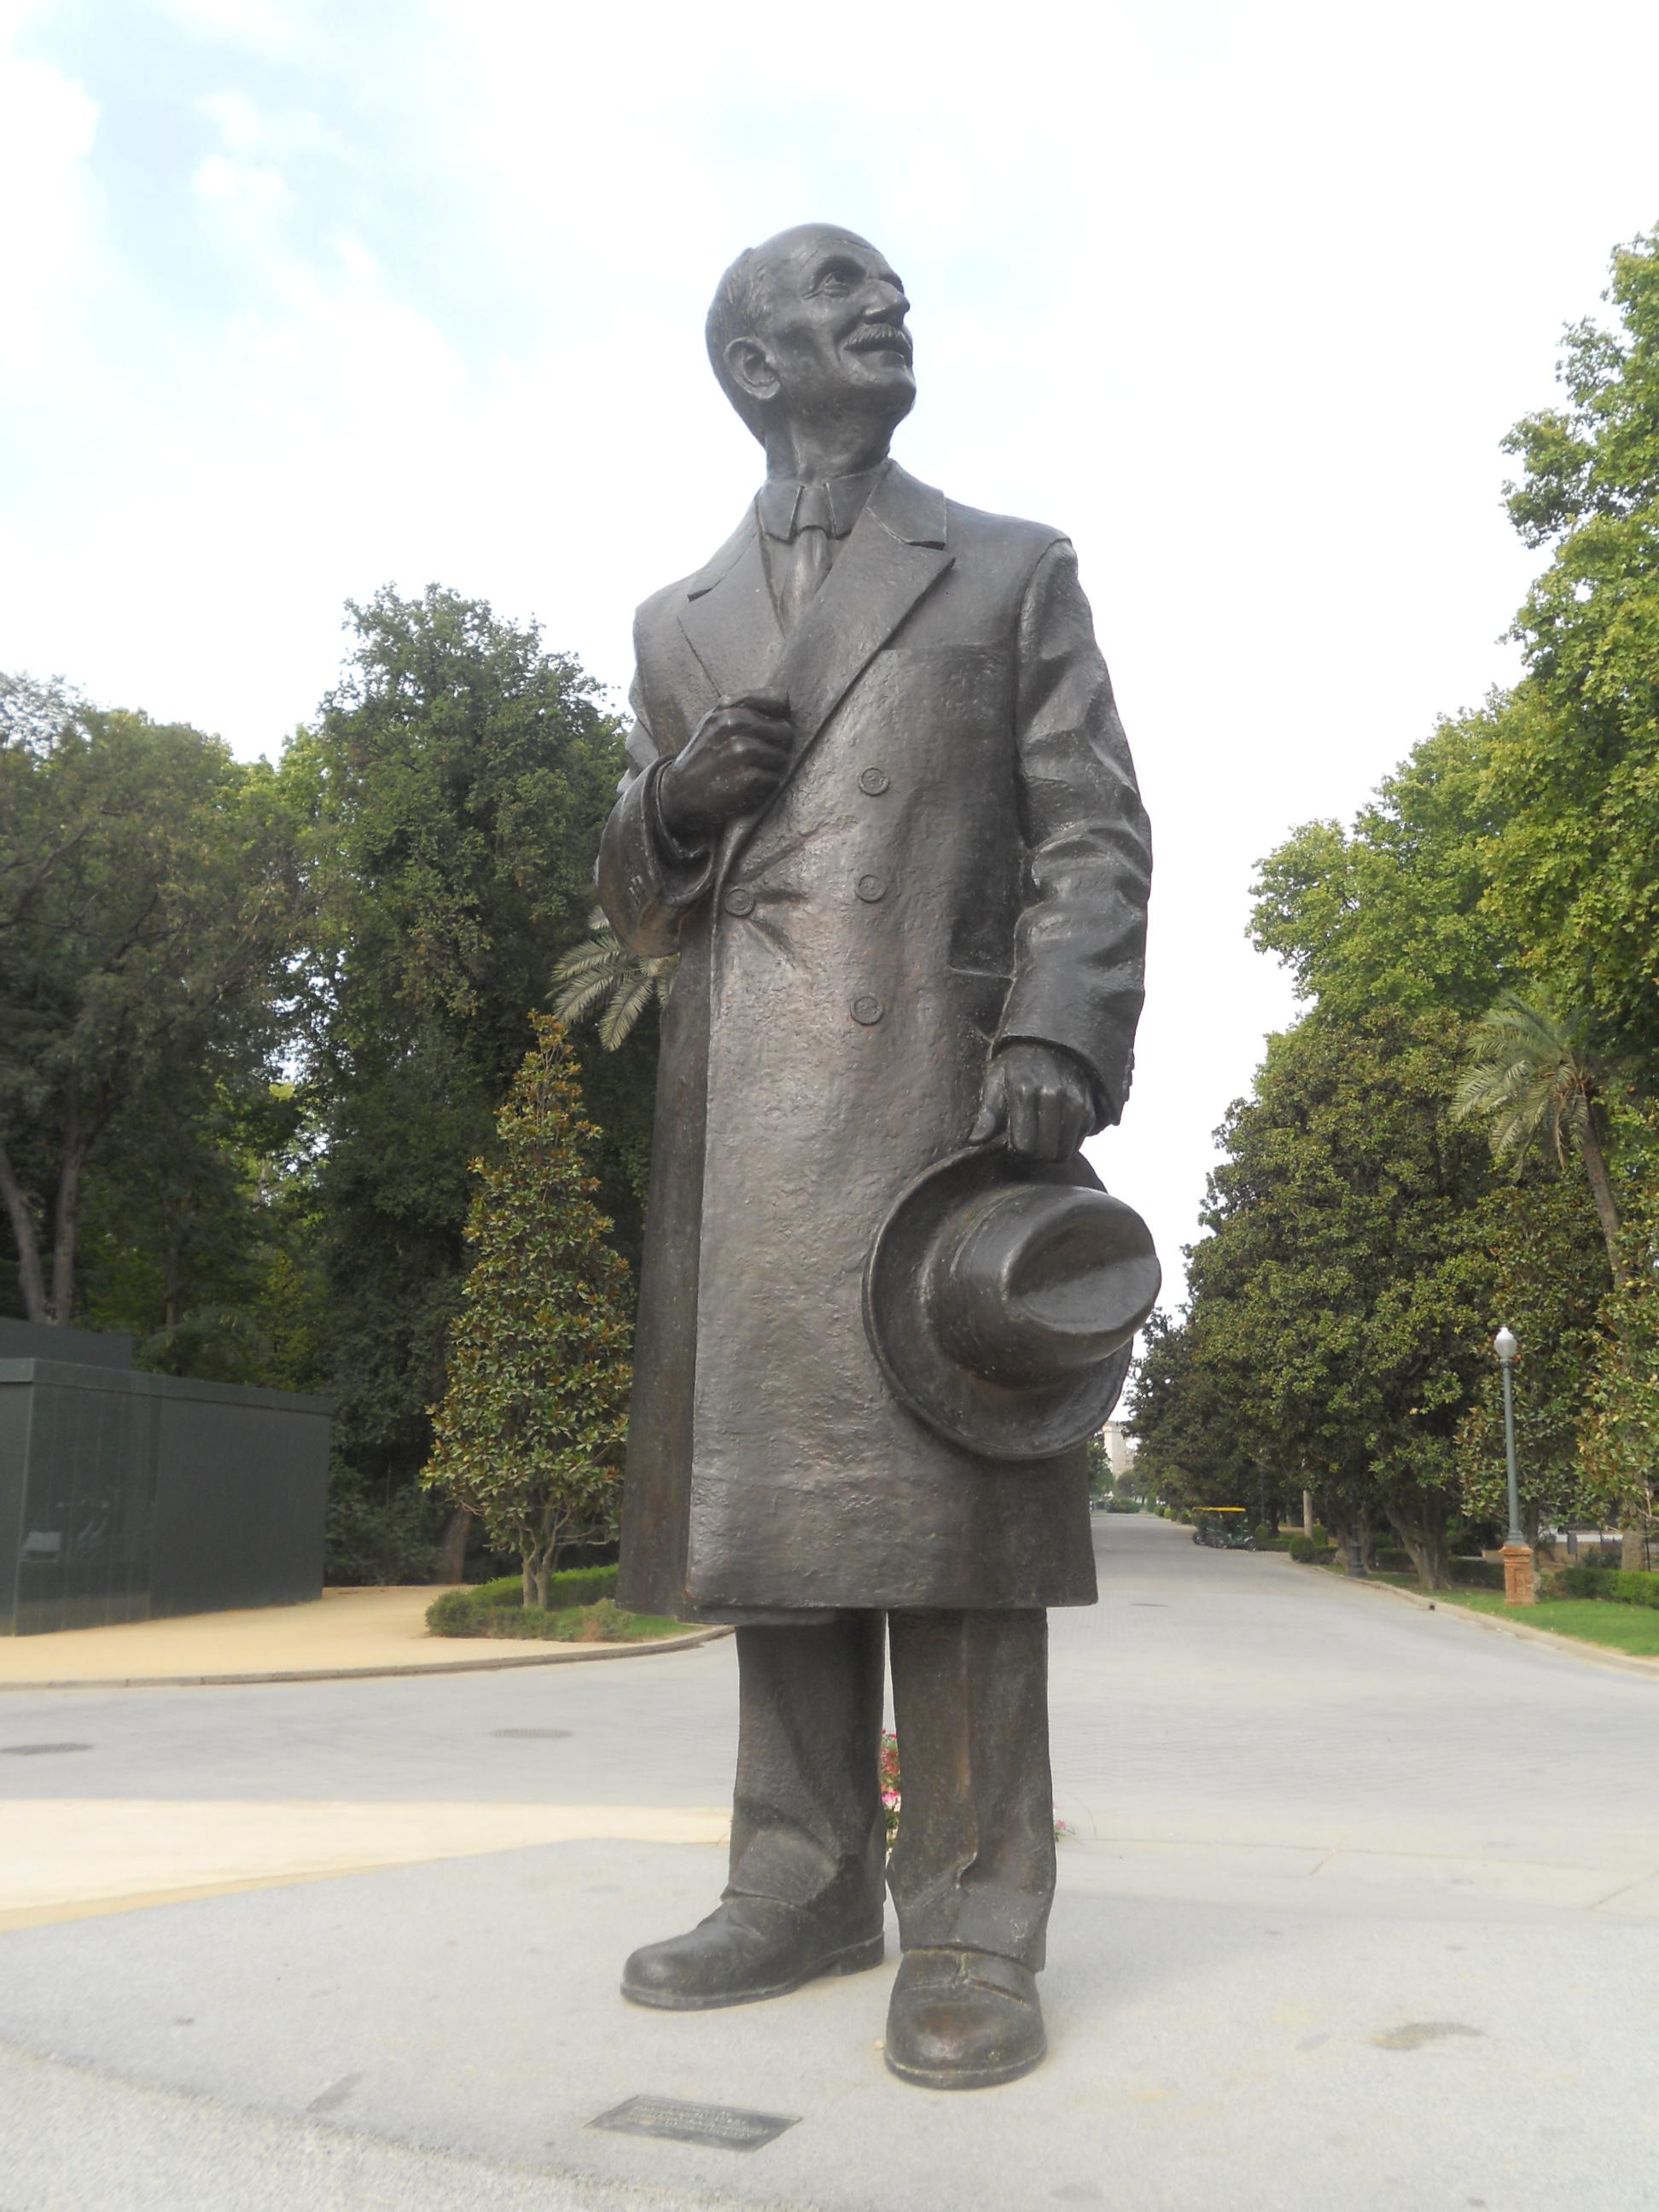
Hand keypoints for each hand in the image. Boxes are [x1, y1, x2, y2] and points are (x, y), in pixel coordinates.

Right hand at [657, 691, 793, 840]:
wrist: (680, 793)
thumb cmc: (704, 755)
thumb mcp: (714, 721)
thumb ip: (743, 706)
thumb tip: (783, 701)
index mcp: (728, 709)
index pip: (779, 700)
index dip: (781, 716)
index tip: (771, 728)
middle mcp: (734, 726)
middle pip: (784, 731)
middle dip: (778, 746)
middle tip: (760, 758)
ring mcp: (741, 752)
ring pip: (781, 757)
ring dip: (772, 769)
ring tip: (751, 772)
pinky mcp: (747, 778)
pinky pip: (774, 779)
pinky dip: (766, 786)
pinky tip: (748, 786)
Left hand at [969, 1041, 1095, 1162]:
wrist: (1051, 1044)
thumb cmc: (1017, 1066)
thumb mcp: (995, 1081)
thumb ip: (987, 1114)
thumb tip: (974, 1142)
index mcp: (1024, 1092)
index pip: (1023, 1146)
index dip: (1016, 1151)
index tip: (1012, 1144)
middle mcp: (1053, 1097)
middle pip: (1044, 1153)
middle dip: (1033, 1155)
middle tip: (1027, 1144)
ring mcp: (1075, 1103)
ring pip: (1063, 1153)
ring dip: (1050, 1153)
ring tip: (1040, 1139)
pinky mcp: (1089, 1109)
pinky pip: (1078, 1143)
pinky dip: (1066, 1143)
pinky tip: (1055, 1131)